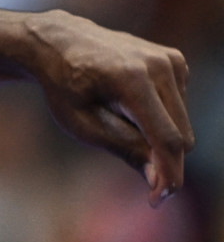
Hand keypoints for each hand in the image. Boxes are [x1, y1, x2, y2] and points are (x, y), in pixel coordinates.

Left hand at [26, 10, 192, 206]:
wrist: (59, 41)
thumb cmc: (64, 85)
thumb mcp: (81, 122)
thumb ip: (123, 148)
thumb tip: (159, 180)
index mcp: (131, 78)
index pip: (167, 139)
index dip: (168, 174)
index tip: (158, 200)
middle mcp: (157, 65)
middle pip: (181, 136)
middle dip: (164, 160)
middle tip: (139, 173)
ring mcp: (169, 59)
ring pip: (183, 124)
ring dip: (160, 136)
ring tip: (118, 118)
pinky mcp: (175, 61)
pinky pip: (179, 107)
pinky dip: (161, 116)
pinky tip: (130, 103)